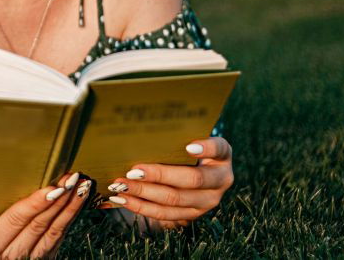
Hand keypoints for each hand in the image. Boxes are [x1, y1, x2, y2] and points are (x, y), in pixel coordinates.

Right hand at [0, 171, 92, 258]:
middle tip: (72, 179)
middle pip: (39, 224)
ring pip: (54, 231)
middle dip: (58, 200)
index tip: (52, 188)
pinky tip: (80, 200)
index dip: (35, 204)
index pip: (16, 219)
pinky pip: (60, 235)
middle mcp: (11, 252)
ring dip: (71, 207)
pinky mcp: (45, 256)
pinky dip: (71, 216)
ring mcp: (30, 257)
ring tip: (82, 186)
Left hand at [97, 137, 232, 230]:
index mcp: (222, 155)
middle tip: (133, 170)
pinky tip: (123, 199)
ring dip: (144, 194)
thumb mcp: (187, 137)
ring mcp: (208, 201)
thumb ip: (175, 135)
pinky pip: (165, 215)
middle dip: (159, 175)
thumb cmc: (184, 145)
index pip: (218, 148)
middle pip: (191, 179)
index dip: (206, 148)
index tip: (188, 146)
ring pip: (175, 200)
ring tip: (121, 186)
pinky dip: (141, 206)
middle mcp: (220, 179)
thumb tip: (139, 126)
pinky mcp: (192, 215)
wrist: (195, 172)